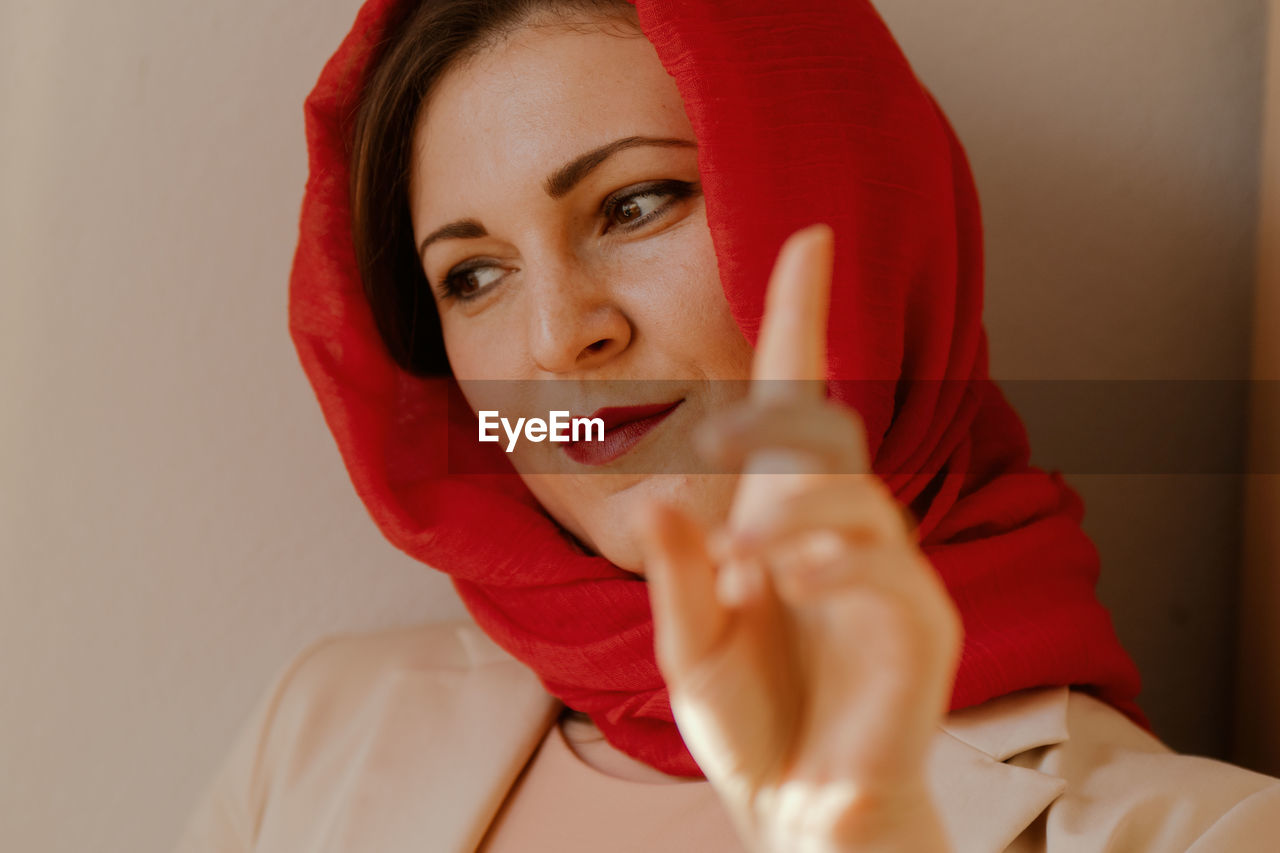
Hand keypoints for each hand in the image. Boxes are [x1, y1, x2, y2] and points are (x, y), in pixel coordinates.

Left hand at [636, 225, 961, 852]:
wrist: (800, 808)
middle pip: (819, 435)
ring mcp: (888, 575)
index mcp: (781, 520)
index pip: (796, 401)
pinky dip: (831, 564)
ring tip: (743, 573)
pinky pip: (884, 566)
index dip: (800, 317)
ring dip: (787, 518)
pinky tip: (791, 583)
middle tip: (720, 492)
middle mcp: (841, 531)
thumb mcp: (689, 647)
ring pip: (850, 495)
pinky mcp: (923, 625)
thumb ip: (675, 579)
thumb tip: (659, 501)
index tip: (805, 238)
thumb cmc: (750, 720)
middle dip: (770, 442)